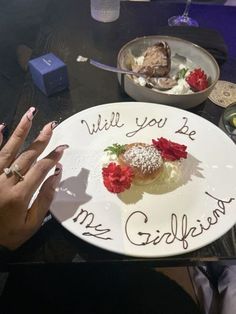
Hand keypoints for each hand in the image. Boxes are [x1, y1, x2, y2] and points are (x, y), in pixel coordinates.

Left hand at [0, 107, 67, 249]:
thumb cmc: (9, 234)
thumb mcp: (31, 224)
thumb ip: (45, 199)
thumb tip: (56, 176)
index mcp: (19, 194)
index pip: (40, 169)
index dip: (53, 157)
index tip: (63, 147)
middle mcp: (5, 181)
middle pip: (26, 155)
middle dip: (41, 139)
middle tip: (51, 125)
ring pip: (8, 149)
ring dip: (20, 131)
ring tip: (30, 114)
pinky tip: (0, 126)